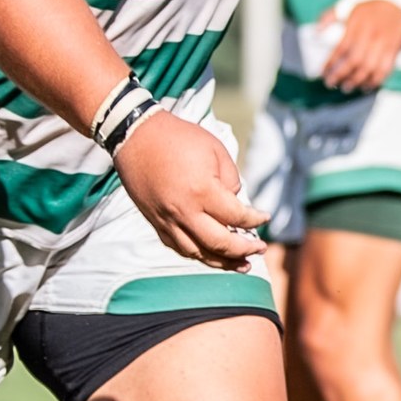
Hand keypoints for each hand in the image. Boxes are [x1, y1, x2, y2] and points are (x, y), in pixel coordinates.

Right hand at [114, 114, 267, 269]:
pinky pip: (179, 247)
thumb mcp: (216, 151)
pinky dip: (198, 254)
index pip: (237, 217)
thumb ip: (231, 180)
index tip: (265, 218)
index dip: (255, 220)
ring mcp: (167, 220)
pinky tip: (211, 255)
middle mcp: (184, 211)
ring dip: (223, 262)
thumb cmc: (179, 138)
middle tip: (260, 249)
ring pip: (198, 253)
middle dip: (245, 250)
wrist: (136, 135)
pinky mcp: (155, 222)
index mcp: (202, 192)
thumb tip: (235, 204)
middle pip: (220, 244)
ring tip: (242, 264)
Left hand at [321, 0, 400, 91]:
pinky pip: (386, 68)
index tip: (322, 73)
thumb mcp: (347, 4)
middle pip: (355, 62)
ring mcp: (384, 43)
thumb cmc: (369, 3)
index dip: (330, 63)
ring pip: (370, 68)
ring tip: (348, 87)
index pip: (341, 49)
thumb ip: (330, 17)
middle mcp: (370, 35)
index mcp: (356, 25)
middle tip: (332, 84)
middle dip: (342, 75)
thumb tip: (316, 31)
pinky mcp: (394, 48)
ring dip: (358, 81)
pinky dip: (376, 80)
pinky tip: (368, 85)